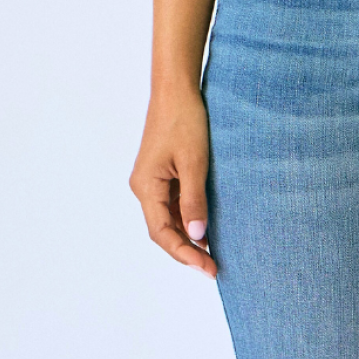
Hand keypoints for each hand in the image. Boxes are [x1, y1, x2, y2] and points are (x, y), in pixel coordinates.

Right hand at [129, 86, 216, 274]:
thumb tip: (197, 235)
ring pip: (169, 219)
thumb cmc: (184, 120)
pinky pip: (174, 204)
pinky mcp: (163, 174)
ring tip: (215, 253)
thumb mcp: (194, 162)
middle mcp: (144, 187)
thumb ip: (194, 200)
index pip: (162, 233)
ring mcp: (153, 181)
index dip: (184, 254)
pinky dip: (190, 218)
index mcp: (146, 187)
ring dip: (189, 236)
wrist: (177, 90)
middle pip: (163, 230)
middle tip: (215, 268)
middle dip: (187, 250)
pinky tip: (208, 228)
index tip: (208, 268)